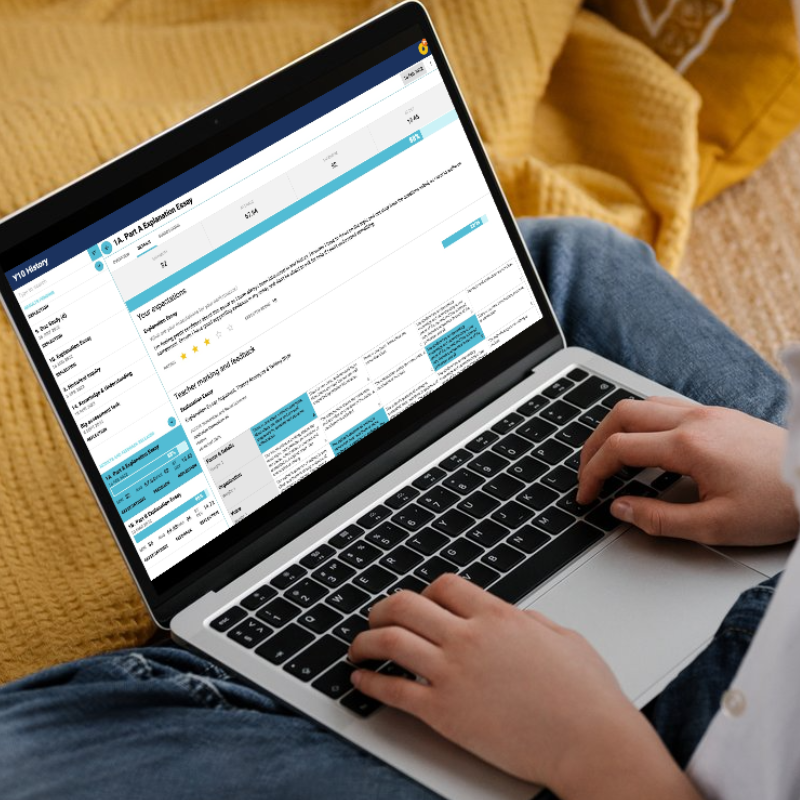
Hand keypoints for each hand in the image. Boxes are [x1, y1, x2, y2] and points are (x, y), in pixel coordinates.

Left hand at [349, 575, 696, 798]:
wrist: (592, 743)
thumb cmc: (586, 694)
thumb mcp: (562, 638)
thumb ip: (529, 621)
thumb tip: (512, 618)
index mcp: (498, 616)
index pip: (442, 586)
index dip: (424, 592)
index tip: (418, 604)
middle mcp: (470, 638)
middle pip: (406, 605)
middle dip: (383, 609)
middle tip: (375, 619)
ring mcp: (454, 674)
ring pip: (391, 642)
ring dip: (365, 641)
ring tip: (358, 648)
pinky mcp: (445, 713)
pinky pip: (394, 691)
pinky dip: (371, 683)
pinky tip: (362, 681)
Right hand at [577, 397, 798, 545]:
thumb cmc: (779, 504)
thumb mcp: (715, 527)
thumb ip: (659, 518)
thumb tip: (621, 510)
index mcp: (689, 445)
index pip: (619, 448)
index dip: (592, 472)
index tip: (586, 495)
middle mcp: (694, 420)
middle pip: (621, 415)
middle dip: (594, 444)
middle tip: (587, 473)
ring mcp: (707, 413)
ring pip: (641, 404)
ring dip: (615, 428)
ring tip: (607, 457)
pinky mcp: (718, 415)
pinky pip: (665, 406)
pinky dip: (641, 422)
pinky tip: (643, 445)